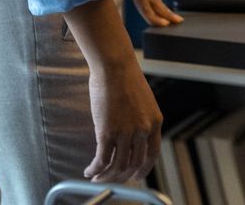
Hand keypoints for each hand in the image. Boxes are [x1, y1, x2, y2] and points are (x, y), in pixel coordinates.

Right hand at [82, 54, 162, 182]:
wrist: (115, 65)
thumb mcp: (142, 102)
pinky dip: (94, 170)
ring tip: (96, 178)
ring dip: (106, 177)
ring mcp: (126, 132)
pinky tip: (89, 171)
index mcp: (155, 122)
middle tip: (111, 179)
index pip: (152, 154)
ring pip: (117, 166)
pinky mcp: (107, 132)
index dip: (143, 169)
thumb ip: (140, 120)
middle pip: (134, 164)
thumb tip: (130, 136)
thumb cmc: (125, 78)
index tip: (136, 176)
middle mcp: (143, 130)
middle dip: (121, 176)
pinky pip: (101, 160)